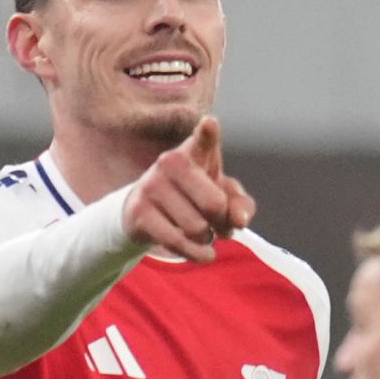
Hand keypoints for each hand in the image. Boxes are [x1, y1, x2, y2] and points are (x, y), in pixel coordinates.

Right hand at [122, 117, 255, 262]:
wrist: (146, 213)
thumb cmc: (193, 198)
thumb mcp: (223, 196)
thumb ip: (240, 205)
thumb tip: (239, 221)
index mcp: (195, 151)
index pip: (203, 139)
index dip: (207, 133)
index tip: (209, 124)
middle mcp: (170, 161)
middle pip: (214, 205)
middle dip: (222, 223)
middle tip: (219, 224)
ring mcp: (151, 185)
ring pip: (195, 227)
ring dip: (207, 239)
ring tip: (204, 235)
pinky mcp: (138, 211)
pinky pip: (176, 241)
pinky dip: (196, 253)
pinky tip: (204, 253)